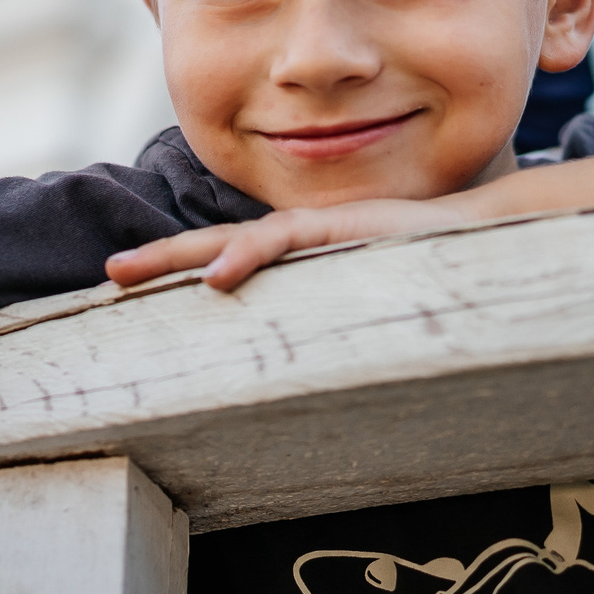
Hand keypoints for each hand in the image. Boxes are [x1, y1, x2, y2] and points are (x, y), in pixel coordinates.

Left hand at [104, 197, 475, 292]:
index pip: (230, 257)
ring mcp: (318, 229)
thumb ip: (332, 310)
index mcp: (302, 252)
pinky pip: (284, 240)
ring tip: (127, 275)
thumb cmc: (431, 268)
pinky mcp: (341, 229)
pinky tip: (215, 277)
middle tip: (107, 275)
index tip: (134, 288)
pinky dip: (246, 257)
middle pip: (214, 246)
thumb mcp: (366, 295)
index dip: (182, 269)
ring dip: (177, 258)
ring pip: (232, 240)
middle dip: (159, 262)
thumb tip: (306, 365)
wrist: (486, 234)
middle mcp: (301, 236)